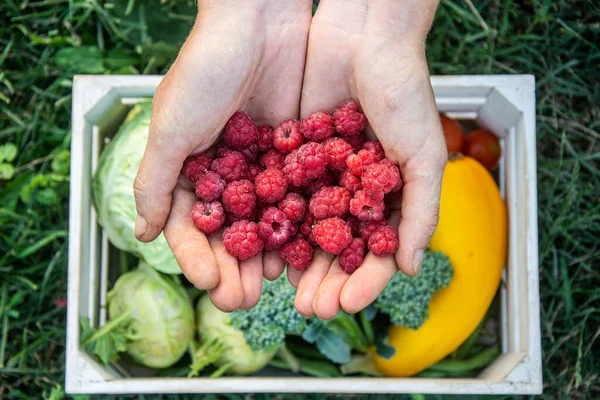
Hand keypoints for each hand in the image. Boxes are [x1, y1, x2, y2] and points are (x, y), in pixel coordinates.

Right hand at [133, 0, 311, 310]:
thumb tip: (144, 234)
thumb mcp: (172, 128)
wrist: (258, 20)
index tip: (210, 283)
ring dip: (264, 254)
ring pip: (261, 221)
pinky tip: (300, 250)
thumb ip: (157, 183)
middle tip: (242, 300)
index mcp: (189, 167)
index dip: (196, 257)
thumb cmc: (206, 69)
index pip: (189, 225)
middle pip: (227, 232)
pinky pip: (293, 196)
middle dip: (232, 267)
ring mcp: (259, 164)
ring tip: (270, 284)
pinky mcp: (293, 152)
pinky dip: (294, 224)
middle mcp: (224, 171)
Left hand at [291, 0, 447, 318]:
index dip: (362, 280)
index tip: (345, 303)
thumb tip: (410, 266)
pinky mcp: (292, 153)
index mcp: (388, 195)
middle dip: (324, 279)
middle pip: (336, 247)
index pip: (375, 250)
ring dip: (295, 260)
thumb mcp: (423, 156)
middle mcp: (352, 190)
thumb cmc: (405, 91)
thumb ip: (421, 212)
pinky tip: (261, 245)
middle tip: (309, 308)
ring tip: (282, 288)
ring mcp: (322, 174)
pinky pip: (281, 193)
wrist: (363, 37)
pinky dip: (271, 220)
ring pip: (305, 228)